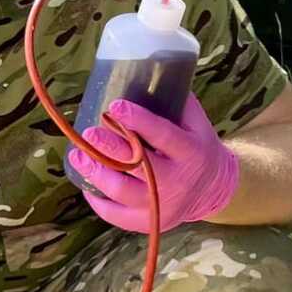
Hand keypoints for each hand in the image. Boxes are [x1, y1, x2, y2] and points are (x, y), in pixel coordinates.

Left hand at [65, 96, 238, 232]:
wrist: (214, 189)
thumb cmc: (197, 146)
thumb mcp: (196, 123)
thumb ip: (175, 102)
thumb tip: (145, 69)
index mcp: (191, 152)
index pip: (163, 135)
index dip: (138, 121)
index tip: (114, 107)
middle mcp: (178, 181)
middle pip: (139, 167)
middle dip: (110, 150)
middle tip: (88, 134)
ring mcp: (163, 205)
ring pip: (123, 192)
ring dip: (96, 174)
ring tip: (77, 156)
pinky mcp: (150, 222)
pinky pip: (117, 216)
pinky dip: (98, 201)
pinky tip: (85, 183)